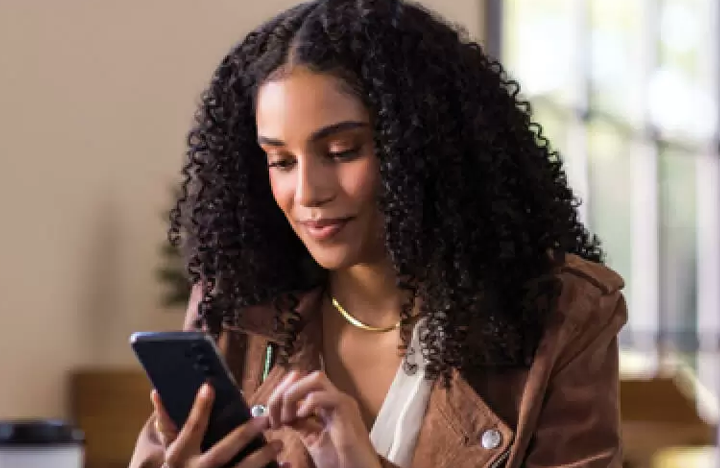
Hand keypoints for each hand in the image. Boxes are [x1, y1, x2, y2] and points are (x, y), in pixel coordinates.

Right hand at [151, 384, 282, 467]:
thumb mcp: (168, 450)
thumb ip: (167, 423)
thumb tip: (157, 392)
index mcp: (179, 456)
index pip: (190, 428)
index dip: (199, 408)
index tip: (210, 387)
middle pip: (221, 453)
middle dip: (243, 436)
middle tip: (264, 420)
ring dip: (261, 457)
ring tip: (280, 443)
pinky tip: (286, 464)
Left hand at [267, 371, 381, 467]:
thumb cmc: (340, 461)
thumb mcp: (313, 439)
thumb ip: (301, 424)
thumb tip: (284, 415)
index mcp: (328, 404)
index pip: (302, 384)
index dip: (282, 395)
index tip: (271, 418)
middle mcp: (335, 397)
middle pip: (306, 376)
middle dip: (285, 391)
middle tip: (274, 415)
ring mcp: (342, 401)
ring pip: (316, 378)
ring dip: (294, 394)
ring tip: (287, 417)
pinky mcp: (346, 409)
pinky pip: (323, 396)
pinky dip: (307, 403)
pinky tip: (299, 419)